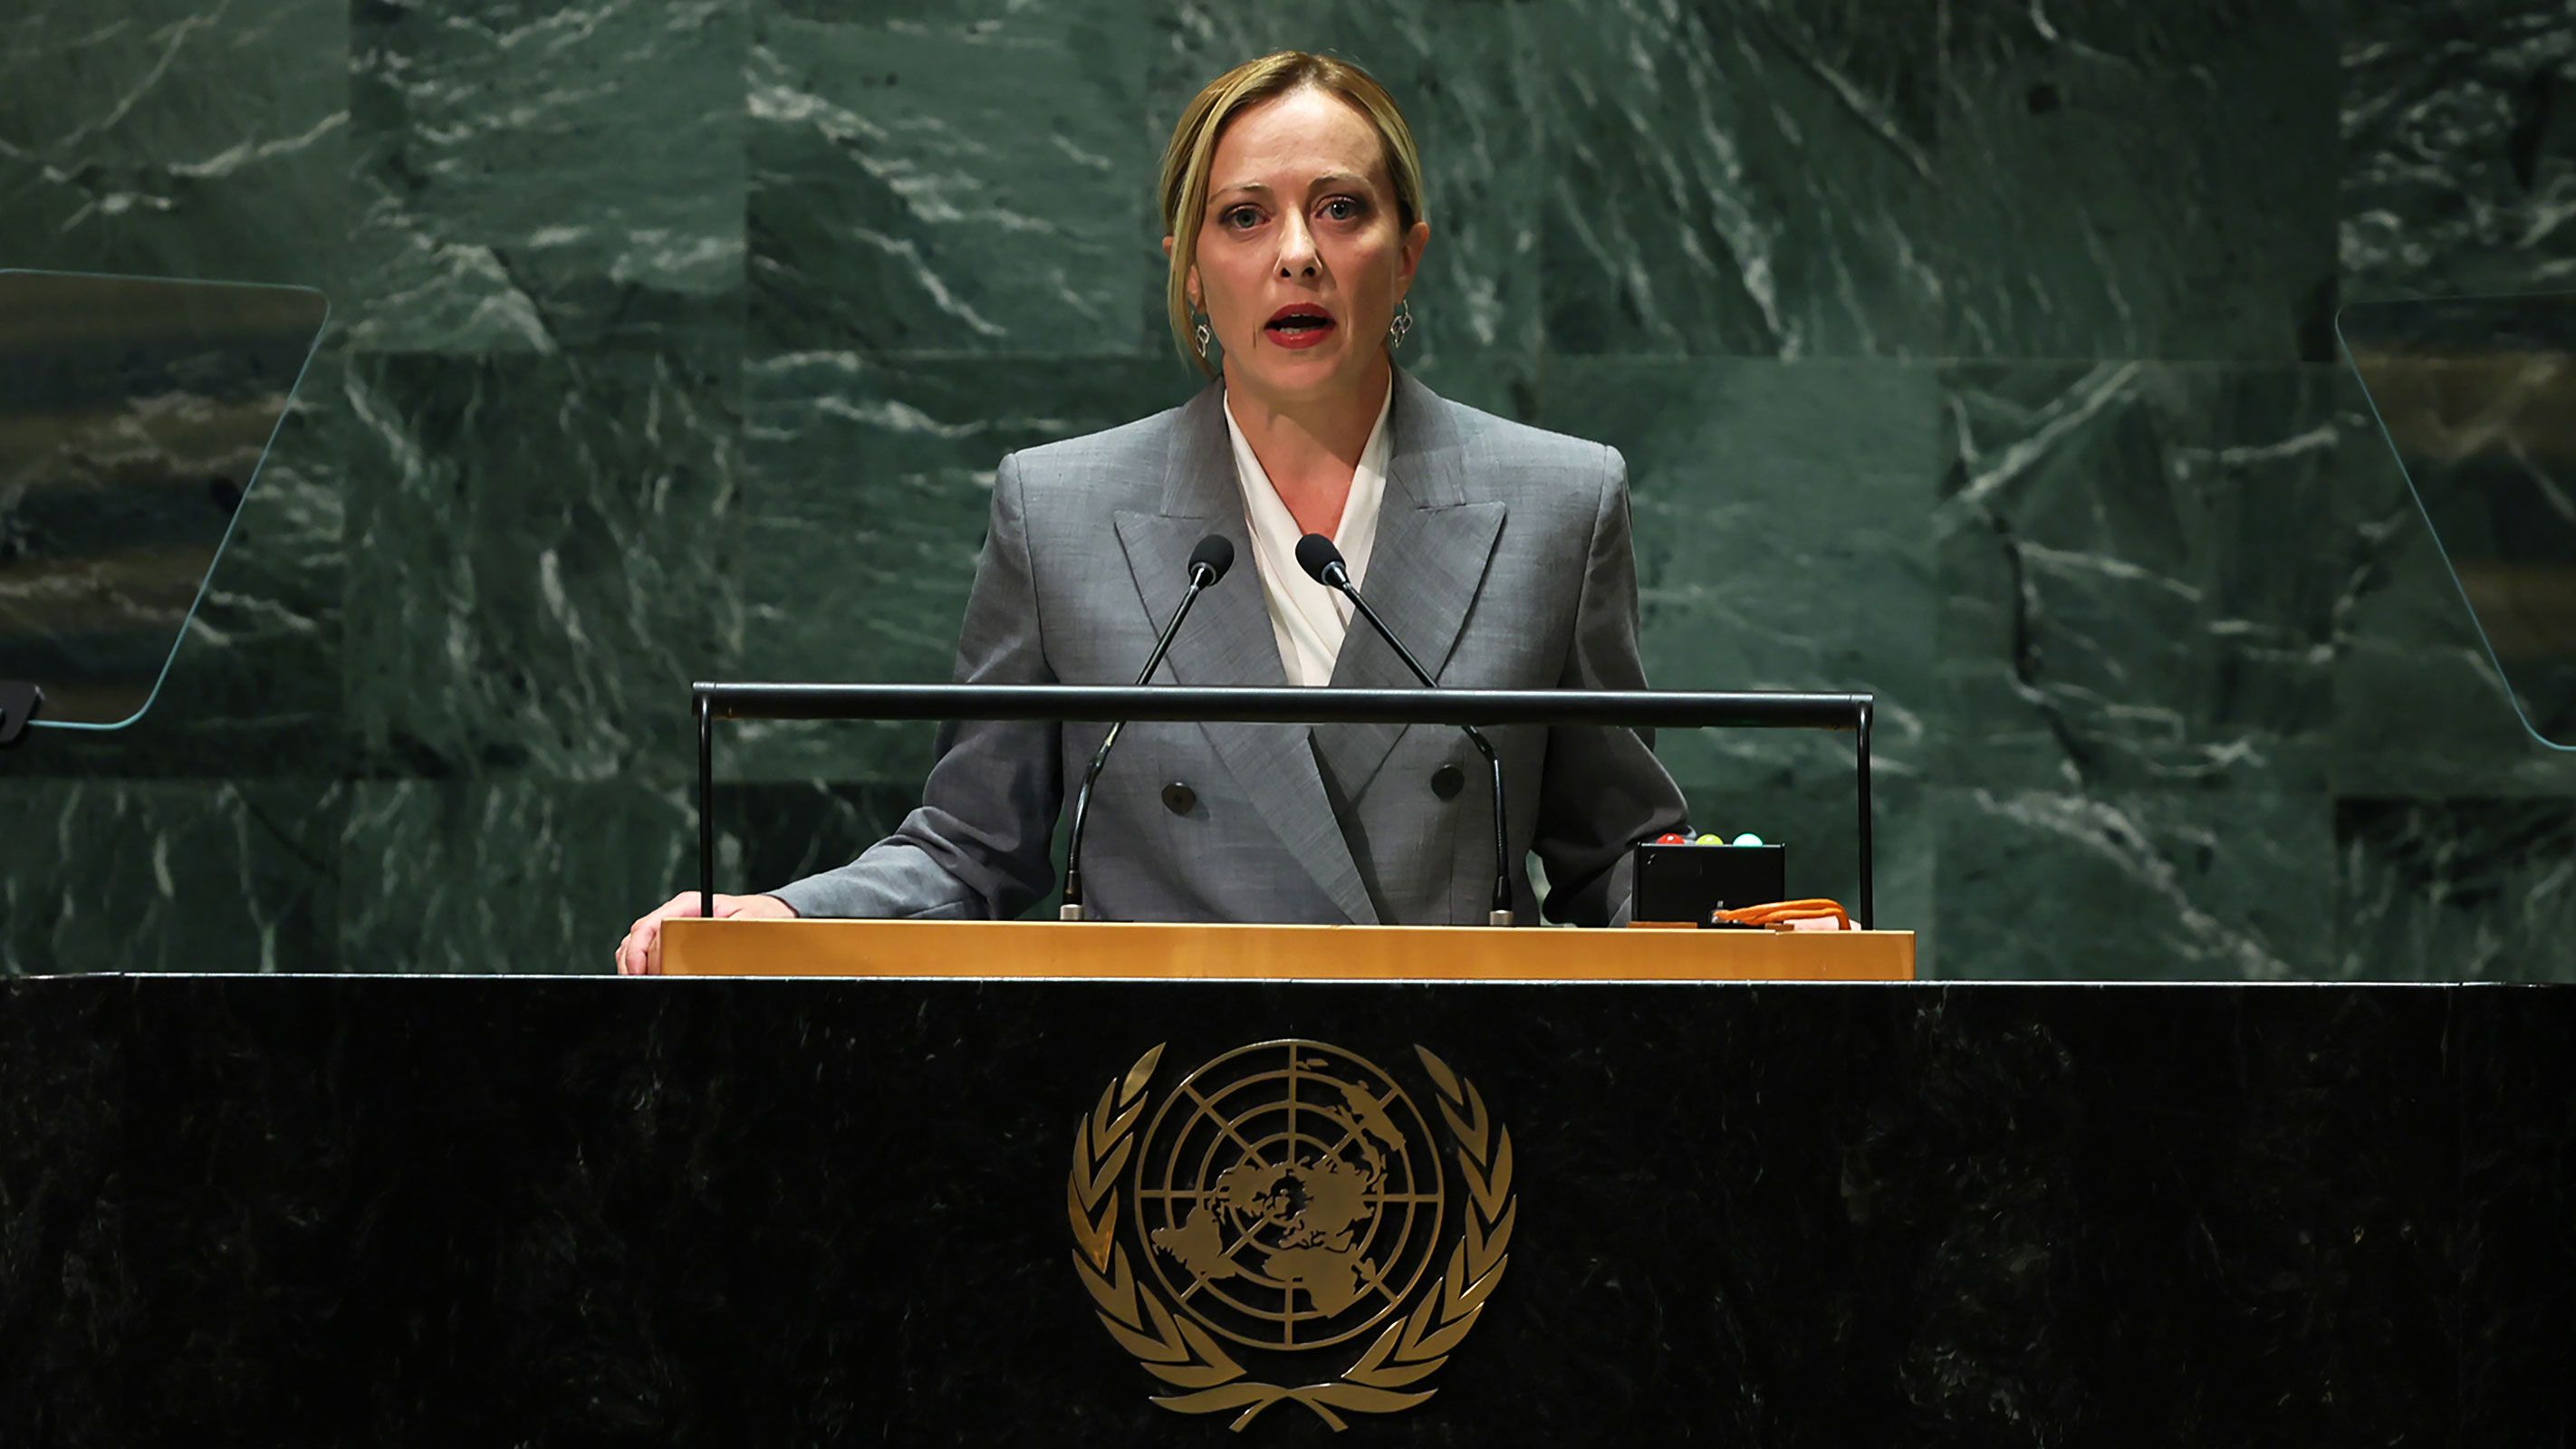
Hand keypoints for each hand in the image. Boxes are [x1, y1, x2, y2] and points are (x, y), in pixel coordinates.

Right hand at [616, 891, 796, 974]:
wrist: (767, 914)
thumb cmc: (758, 915)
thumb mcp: (747, 923)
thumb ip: (725, 936)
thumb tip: (707, 953)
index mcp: (689, 905)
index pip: (650, 925)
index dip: (639, 951)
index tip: (641, 971)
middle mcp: (675, 913)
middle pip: (638, 937)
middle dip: (635, 963)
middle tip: (643, 984)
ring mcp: (671, 925)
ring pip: (637, 944)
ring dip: (634, 965)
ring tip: (642, 983)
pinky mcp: (672, 940)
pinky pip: (647, 952)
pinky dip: (642, 966)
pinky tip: (649, 979)